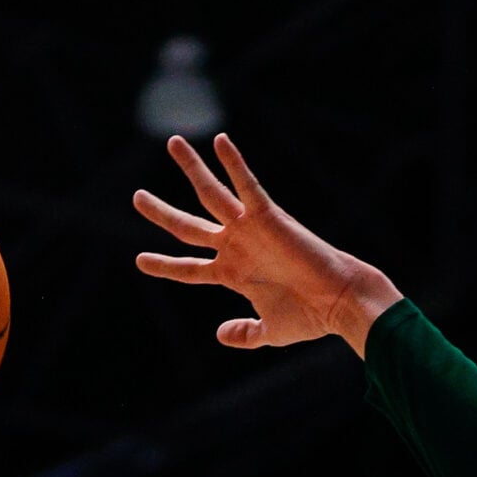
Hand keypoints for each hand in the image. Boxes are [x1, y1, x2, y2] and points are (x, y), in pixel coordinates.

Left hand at [132, 134, 402, 354]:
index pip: (191, 267)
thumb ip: (245, 334)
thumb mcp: (270, 332)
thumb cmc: (310, 317)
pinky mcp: (268, 217)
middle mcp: (237, 246)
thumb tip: (219, 335)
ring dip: (192, 168)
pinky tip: (220, 141)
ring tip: (173, 142)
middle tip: (137, 198)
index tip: (140, 260)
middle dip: (161, 213)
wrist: (338, 302)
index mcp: (234, 273)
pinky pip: (247, 186)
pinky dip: (235, 163)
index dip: (166, 265)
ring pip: (211, 195)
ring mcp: (249, 230)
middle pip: (188, 226)